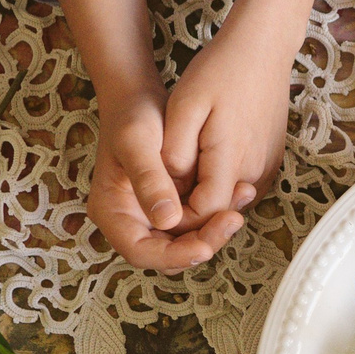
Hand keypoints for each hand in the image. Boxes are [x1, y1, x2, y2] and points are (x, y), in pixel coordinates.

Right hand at [88, 86, 245, 269]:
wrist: (138, 97)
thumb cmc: (131, 115)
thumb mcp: (136, 142)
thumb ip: (149, 180)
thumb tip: (168, 220)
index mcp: (112, 212)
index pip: (141, 252)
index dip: (173, 256)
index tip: (204, 247)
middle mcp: (131, 220)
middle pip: (168, 253)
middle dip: (202, 242)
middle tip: (233, 219)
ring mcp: (152, 214)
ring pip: (186, 240)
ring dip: (215, 227)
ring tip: (242, 197)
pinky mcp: (172, 205)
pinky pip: (196, 220)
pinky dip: (216, 212)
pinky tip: (238, 191)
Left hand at [158, 0, 335, 236]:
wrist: (262, 46)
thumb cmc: (220, 71)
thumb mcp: (183, 107)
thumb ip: (175, 153)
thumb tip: (169, 186)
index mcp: (231, 160)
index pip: (205, 213)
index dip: (179, 213)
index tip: (159, 198)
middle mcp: (255, 170)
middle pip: (219, 211)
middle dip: (190, 206)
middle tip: (163, 188)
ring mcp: (267, 165)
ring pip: (231, 198)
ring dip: (206, 193)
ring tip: (181, 172)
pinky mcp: (271, 158)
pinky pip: (242, 183)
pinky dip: (222, 181)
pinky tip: (204, 160)